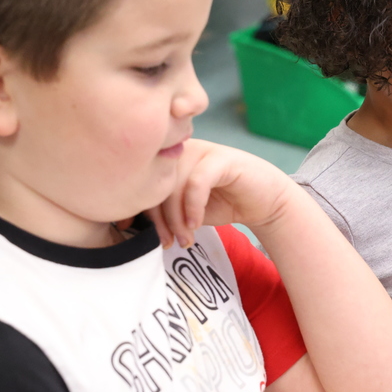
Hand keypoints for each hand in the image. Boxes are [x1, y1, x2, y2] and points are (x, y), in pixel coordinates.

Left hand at [147, 139, 293, 247]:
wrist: (264, 202)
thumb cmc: (223, 204)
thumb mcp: (185, 210)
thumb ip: (161, 209)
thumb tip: (127, 223)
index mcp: (167, 158)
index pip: (140, 180)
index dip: (135, 208)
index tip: (134, 233)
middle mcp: (181, 149)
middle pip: (154, 182)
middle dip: (159, 219)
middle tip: (168, 243)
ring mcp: (202, 150)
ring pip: (173, 184)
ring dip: (176, 218)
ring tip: (185, 239)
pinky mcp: (222, 158)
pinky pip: (196, 182)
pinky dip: (193, 207)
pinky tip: (196, 224)